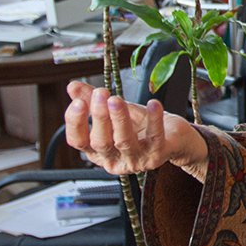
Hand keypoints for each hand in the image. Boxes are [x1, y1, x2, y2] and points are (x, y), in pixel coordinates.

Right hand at [63, 80, 210, 178]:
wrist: (173, 137)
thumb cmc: (140, 126)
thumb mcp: (114, 111)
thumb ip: (92, 99)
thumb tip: (72, 86)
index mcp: (98, 151)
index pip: (78, 142)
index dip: (75, 123)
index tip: (77, 102)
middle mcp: (114, 159)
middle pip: (101, 142)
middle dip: (99, 117)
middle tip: (100, 94)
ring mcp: (136, 160)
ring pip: (124, 142)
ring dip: (120, 119)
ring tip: (116, 99)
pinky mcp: (157, 155)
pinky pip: (155, 137)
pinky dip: (154, 120)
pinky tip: (153, 104)